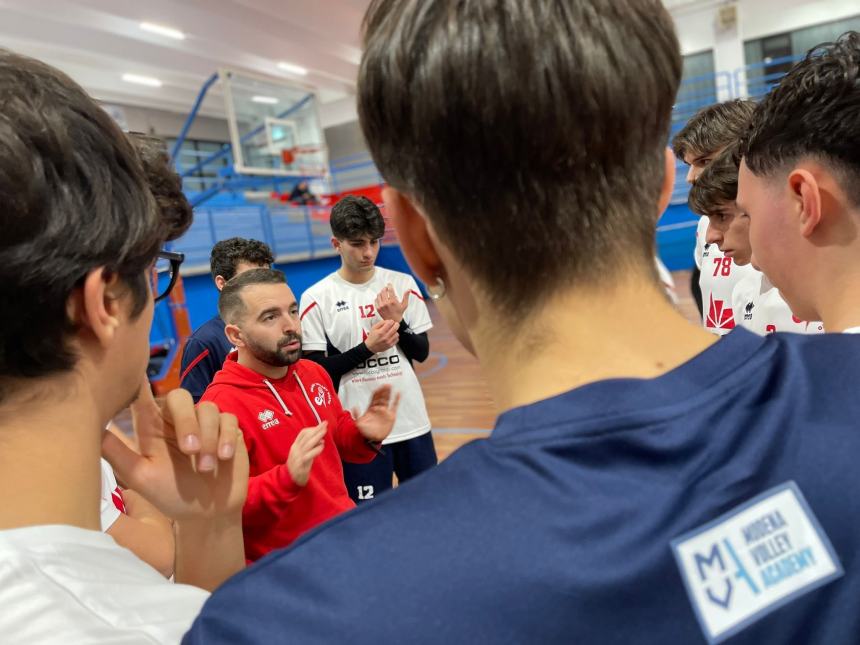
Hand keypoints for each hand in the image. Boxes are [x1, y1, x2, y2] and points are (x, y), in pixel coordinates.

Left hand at [101, 377, 248, 521]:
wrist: (207, 515)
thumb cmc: (171, 496)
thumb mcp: (142, 478)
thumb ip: (119, 455)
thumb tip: (91, 432)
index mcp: (152, 428)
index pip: (142, 397)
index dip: (138, 380)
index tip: (131, 363)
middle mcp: (177, 421)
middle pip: (180, 397)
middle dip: (187, 421)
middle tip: (190, 450)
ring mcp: (205, 424)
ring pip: (208, 408)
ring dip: (209, 438)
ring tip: (206, 467)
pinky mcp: (227, 430)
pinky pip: (228, 419)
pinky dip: (226, 438)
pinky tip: (223, 457)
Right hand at [287, 422, 326, 486]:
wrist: (289, 479)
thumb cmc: (298, 465)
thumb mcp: (303, 454)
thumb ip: (311, 447)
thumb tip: (321, 440)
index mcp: (295, 446)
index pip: (303, 433)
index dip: (313, 428)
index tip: (321, 425)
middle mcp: (295, 449)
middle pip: (306, 437)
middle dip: (316, 429)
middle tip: (325, 423)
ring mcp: (297, 457)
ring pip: (307, 444)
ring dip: (317, 436)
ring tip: (325, 431)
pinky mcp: (300, 464)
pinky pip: (308, 455)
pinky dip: (315, 450)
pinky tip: (322, 446)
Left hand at [353, 385, 400, 442]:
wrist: (372, 440)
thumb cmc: (365, 432)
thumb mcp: (358, 423)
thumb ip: (356, 415)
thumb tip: (354, 407)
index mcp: (370, 409)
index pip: (374, 398)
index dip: (377, 392)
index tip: (379, 387)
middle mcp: (378, 409)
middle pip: (381, 397)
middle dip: (383, 391)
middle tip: (386, 384)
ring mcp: (385, 412)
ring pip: (387, 400)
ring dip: (388, 393)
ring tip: (390, 386)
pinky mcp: (391, 416)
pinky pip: (394, 406)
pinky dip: (396, 400)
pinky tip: (398, 393)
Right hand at [365, 319, 398, 353]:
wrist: (371, 347)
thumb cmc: (372, 337)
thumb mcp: (374, 328)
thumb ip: (381, 323)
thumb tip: (388, 321)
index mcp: (381, 332)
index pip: (390, 323)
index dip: (391, 321)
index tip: (391, 321)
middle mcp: (385, 337)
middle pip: (395, 328)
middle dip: (396, 324)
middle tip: (394, 324)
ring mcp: (389, 342)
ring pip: (397, 333)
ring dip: (395, 331)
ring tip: (391, 331)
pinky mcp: (391, 345)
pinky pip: (397, 339)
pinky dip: (395, 337)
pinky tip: (391, 336)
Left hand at [375, 283, 409, 322]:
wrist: (393, 321)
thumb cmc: (399, 313)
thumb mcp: (404, 305)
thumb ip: (406, 296)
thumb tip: (409, 289)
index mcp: (393, 301)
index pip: (390, 290)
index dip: (389, 285)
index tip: (389, 284)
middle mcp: (386, 303)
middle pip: (383, 291)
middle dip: (385, 288)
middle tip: (386, 288)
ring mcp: (381, 306)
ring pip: (379, 295)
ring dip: (381, 292)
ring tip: (384, 292)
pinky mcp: (378, 308)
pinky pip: (376, 300)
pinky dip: (378, 297)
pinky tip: (381, 298)